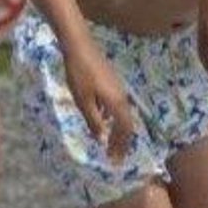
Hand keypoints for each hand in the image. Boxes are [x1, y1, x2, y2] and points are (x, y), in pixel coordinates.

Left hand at [63, 46, 134, 162]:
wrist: (80, 46)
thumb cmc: (79, 74)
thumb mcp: (83, 101)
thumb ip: (93, 120)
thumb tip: (101, 138)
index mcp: (116, 103)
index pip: (125, 129)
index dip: (121, 146)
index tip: (115, 161)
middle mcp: (122, 97)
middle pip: (127, 124)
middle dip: (122, 142)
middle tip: (115, 157)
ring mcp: (119, 89)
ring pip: (124, 115)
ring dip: (118, 131)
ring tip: (111, 144)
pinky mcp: (112, 83)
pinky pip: (118, 107)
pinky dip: (114, 119)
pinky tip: (103, 122)